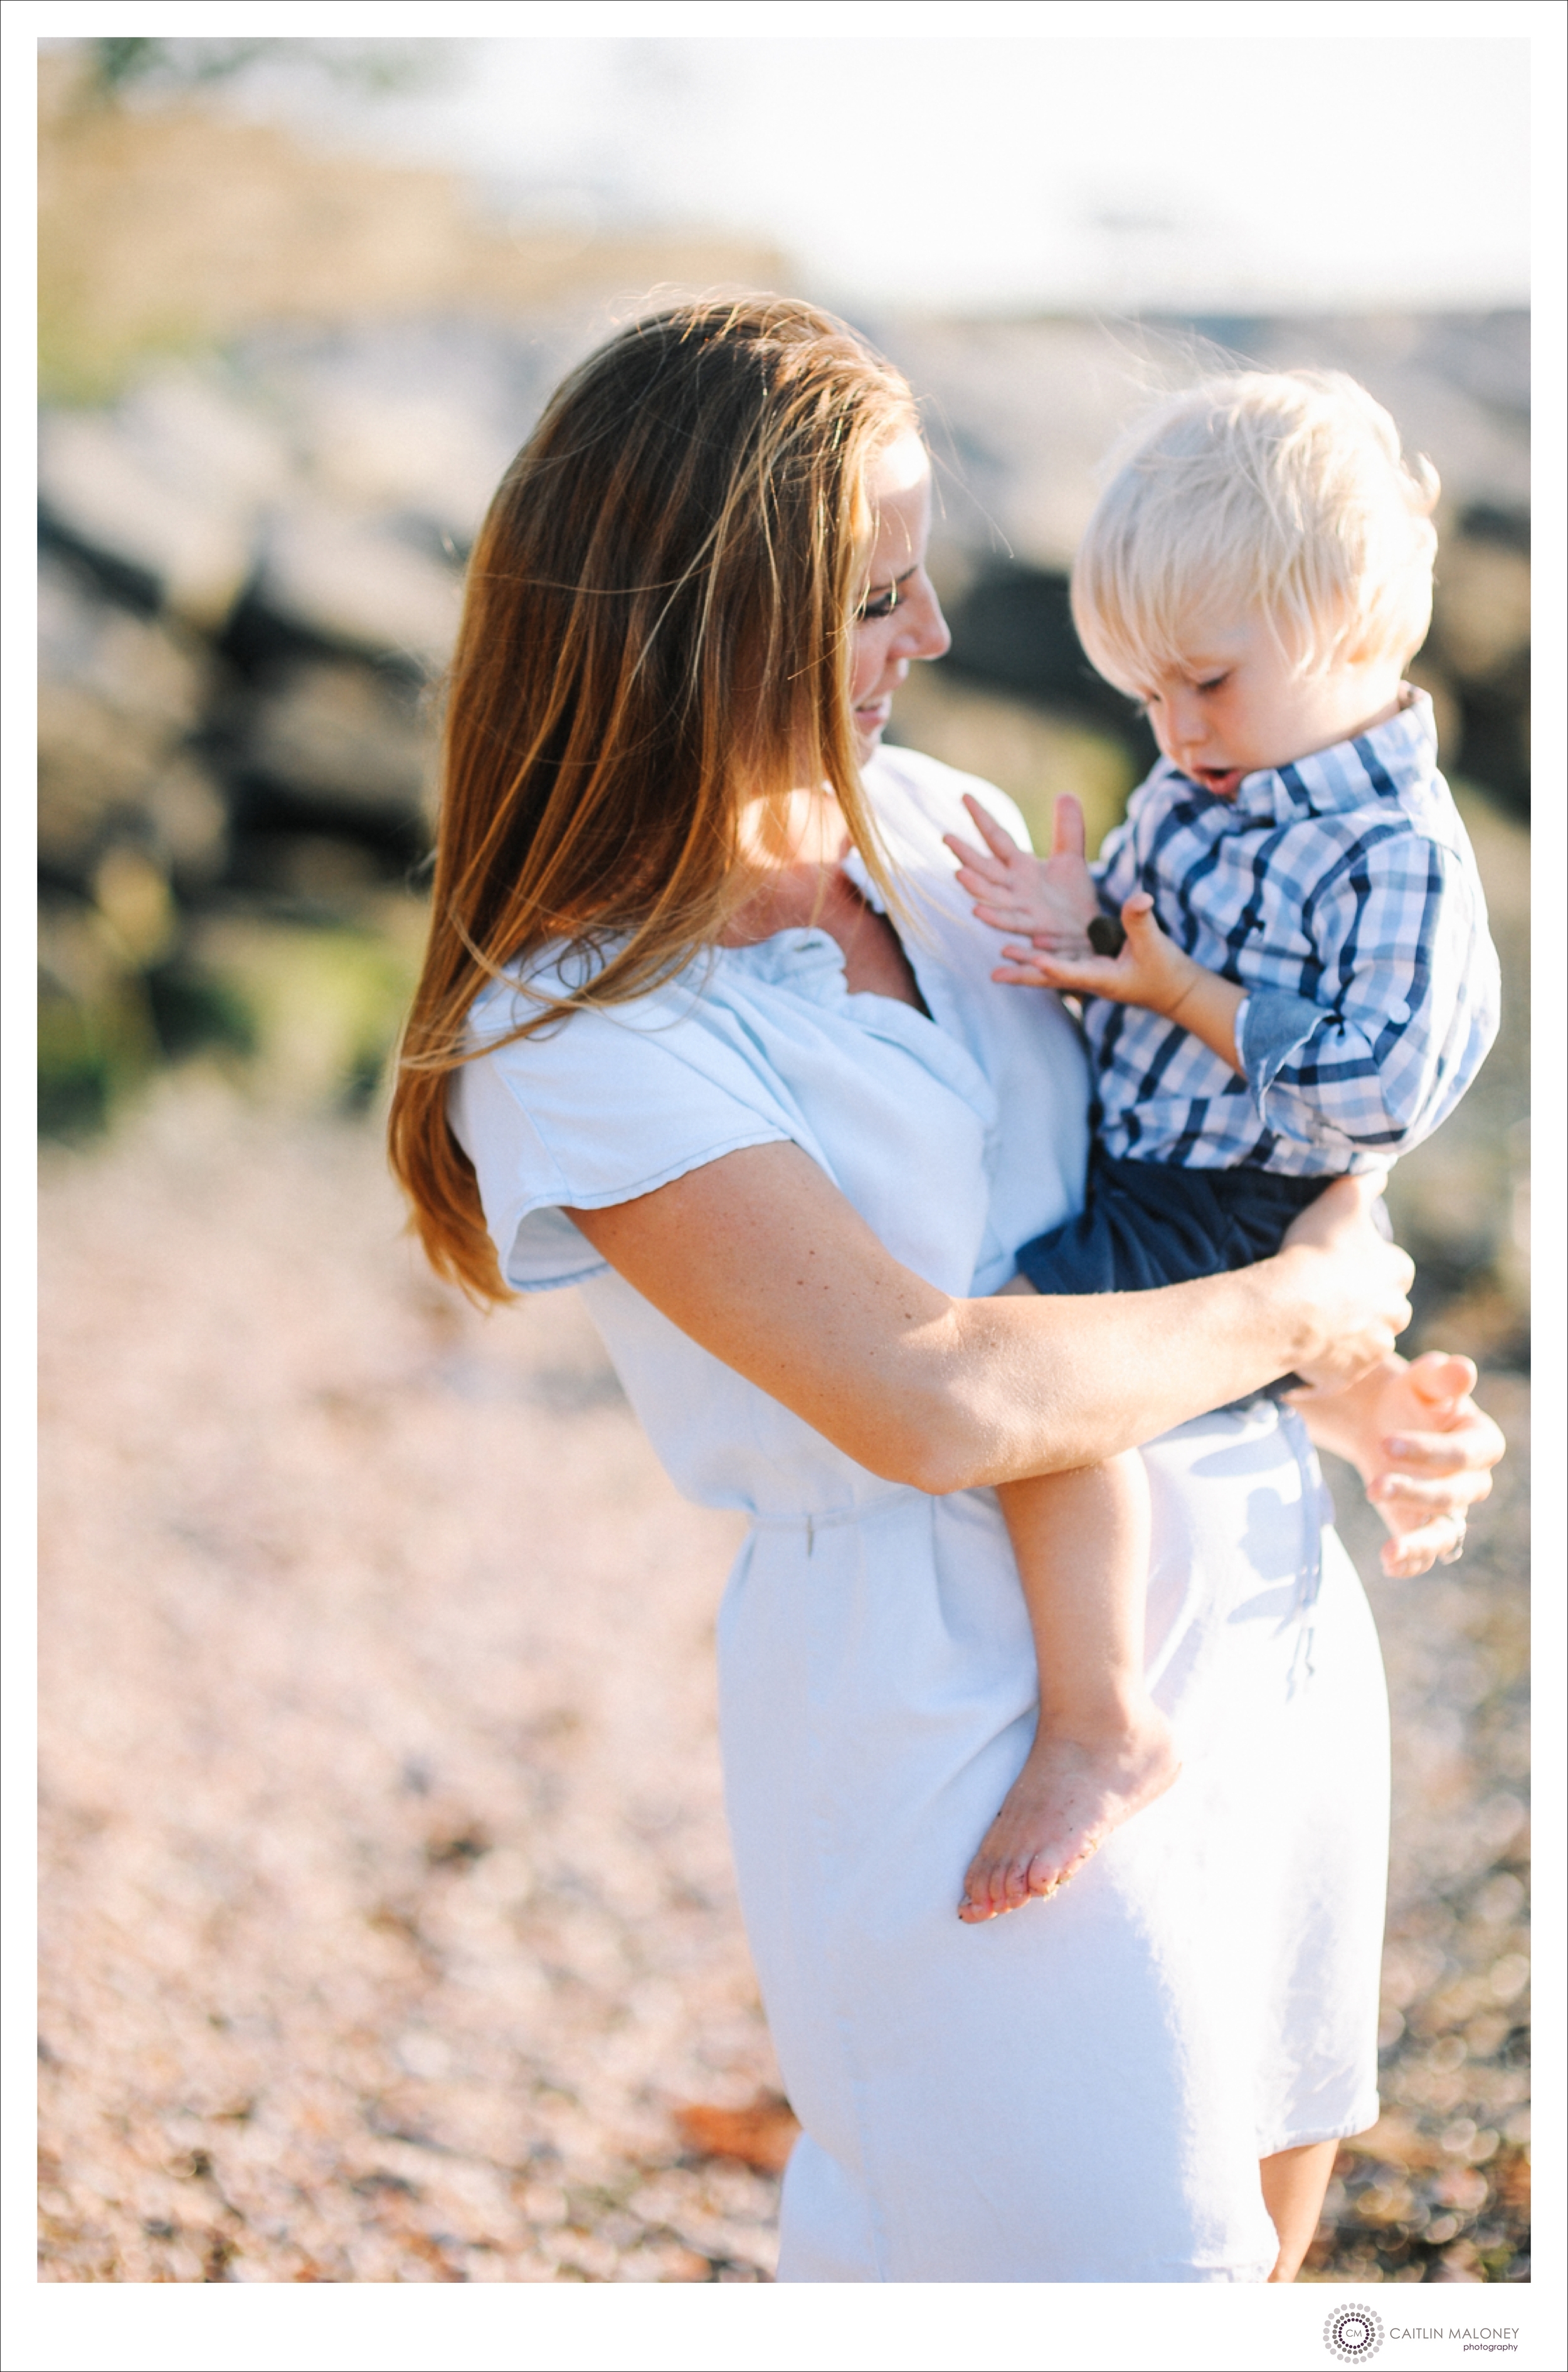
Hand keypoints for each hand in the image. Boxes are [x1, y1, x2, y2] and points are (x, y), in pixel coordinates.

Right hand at [944, 792, 1099, 953]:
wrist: (1086, 931)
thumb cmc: (1072, 896)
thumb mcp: (1072, 857)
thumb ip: (1068, 828)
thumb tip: (1066, 794)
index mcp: (1020, 866)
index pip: (996, 837)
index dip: (982, 817)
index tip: (965, 795)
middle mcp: (1013, 886)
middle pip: (985, 866)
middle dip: (966, 854)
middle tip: (946, 837)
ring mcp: (1019, 907)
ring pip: (991, 895)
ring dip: (975, 886)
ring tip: (959, 873)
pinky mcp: (1033, 927)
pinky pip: (1010, 922)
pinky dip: (994, 917)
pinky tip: (978, 911)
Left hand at [992, 888, 1197, 1010]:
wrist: (1169, 989)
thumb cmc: (1164, 970)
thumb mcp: (1155, 943)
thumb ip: (1141, 921)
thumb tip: (1140, 897)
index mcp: (1103, 977)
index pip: (1075, 973)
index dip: (1055, 966)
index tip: (1035, 957)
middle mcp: (1088, 979)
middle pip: (1050, 979)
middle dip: (1024, 975)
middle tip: (996, 973)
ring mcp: (1085, 975)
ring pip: (1048, 973)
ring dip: (1024, 966)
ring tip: (998, 959)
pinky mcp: (1085, 969)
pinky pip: (1055, 965)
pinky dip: (1036, 960)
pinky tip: (1016, 950)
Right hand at [1273, 1176, 1413, 1393]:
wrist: (1290, 1308)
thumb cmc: (1317, 1251)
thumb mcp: (1341, 1200)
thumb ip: (1364, 1183)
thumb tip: (1380, 1170)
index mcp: (1397, 1272)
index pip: (1393, 1268)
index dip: (1368, 1264)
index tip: (1342, 1263)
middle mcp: (1395, 1313)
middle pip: (1386, 1309)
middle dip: (1364, 1305)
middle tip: (1327, 1295)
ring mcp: (1373, 1347)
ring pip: (1365, 1340)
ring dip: (1347, 1334)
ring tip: (1312, 1323)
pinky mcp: (1349, 1374)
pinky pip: (1339, 1369)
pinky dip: (1326, 1361)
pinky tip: (1303, 1347)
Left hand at [1292, 1351, 1503, 1576]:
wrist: (1383, 1421)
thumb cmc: (1410, 1397)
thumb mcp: (1422, 1381)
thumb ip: (1441, 1377)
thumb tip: (1461, 1368)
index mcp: (1481, 1443)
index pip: (1462, 1454)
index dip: (1427, 1451)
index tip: (1385, 1442)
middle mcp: (1472, 1482)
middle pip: (1451, 1495)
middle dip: (1414, 1492)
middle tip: (1374, 1485)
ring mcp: (1450, 1510)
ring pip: (1445, 1534)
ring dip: (1419, 1543)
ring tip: (1391, 1551)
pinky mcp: (1424, 1527)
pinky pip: (1426, 1554)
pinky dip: (1411, 1563)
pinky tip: (1389, 1564)